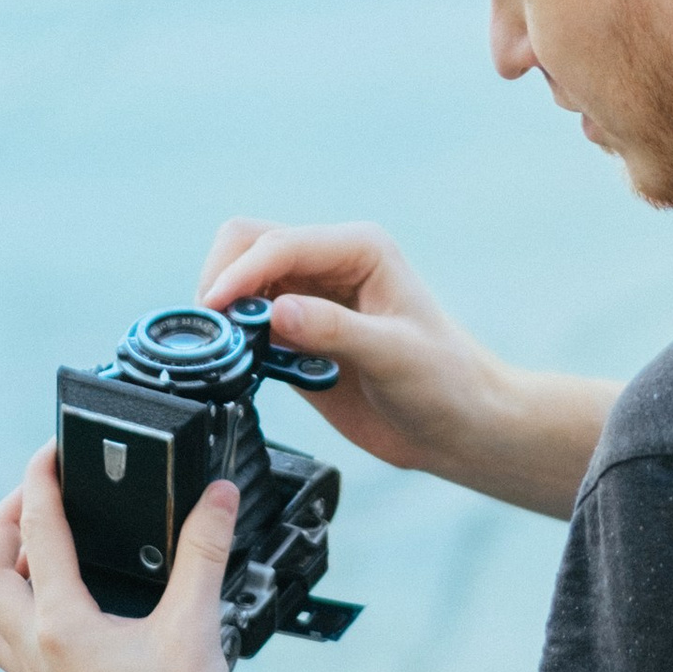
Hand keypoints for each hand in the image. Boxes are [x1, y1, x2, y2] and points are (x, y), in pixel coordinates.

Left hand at [0, 444, 238, 671]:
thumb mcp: (197, 624)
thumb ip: (205, 552)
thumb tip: (217, 497)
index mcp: (61, 627)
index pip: (37, 535)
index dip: (40, 483)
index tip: (49, 452)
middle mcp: (38, 651)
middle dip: (3, 524)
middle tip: (35, 494)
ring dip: (3, 571)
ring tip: (38, 542)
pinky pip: (10, 644)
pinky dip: (20, 611)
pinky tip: (57, 603)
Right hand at [196, 218, 508, 481]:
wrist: (458, 427)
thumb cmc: (444, 382)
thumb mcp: (394, 355)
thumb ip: (334, 331)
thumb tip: (276, 313)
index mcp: (359, 249)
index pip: (280, 243)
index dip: (241, 272)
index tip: (214, 307)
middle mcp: (330, 264)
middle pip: (248, 245)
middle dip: (223, 279)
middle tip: (216, 330)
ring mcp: (311, 299)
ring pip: (242, 283)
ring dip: (227, 311)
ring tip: (230, 352)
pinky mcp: (298, 337)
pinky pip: (249, 326)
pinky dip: (236, 341)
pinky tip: (246, 367)